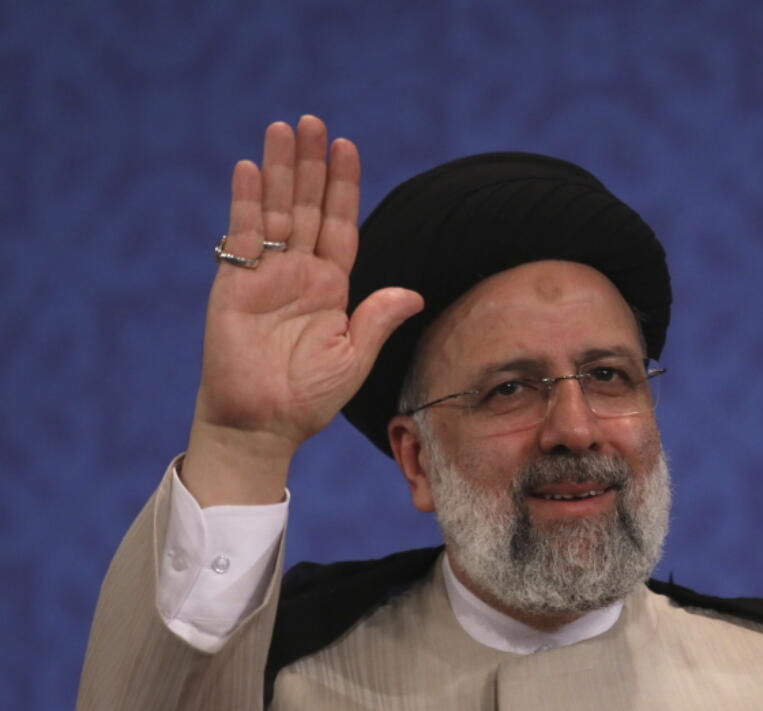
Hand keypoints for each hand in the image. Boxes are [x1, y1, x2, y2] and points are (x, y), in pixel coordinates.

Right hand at [182, 116, 423, 503]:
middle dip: (311, 164)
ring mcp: (266, 275)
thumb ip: (378, 319)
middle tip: (313, 121)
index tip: (348, 147)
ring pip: (275, 211)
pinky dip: (246, 203)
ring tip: (283, 128)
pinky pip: (242, 237)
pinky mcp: (234, 285)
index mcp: (331, 286)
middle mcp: (299, 273)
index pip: (340, 224)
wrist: (264, 424)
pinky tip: (251, 169)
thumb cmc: (309, 398)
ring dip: (279, 169)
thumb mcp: (355, 358)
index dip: (344, 186)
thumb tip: (414, 294)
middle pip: (307, 206)